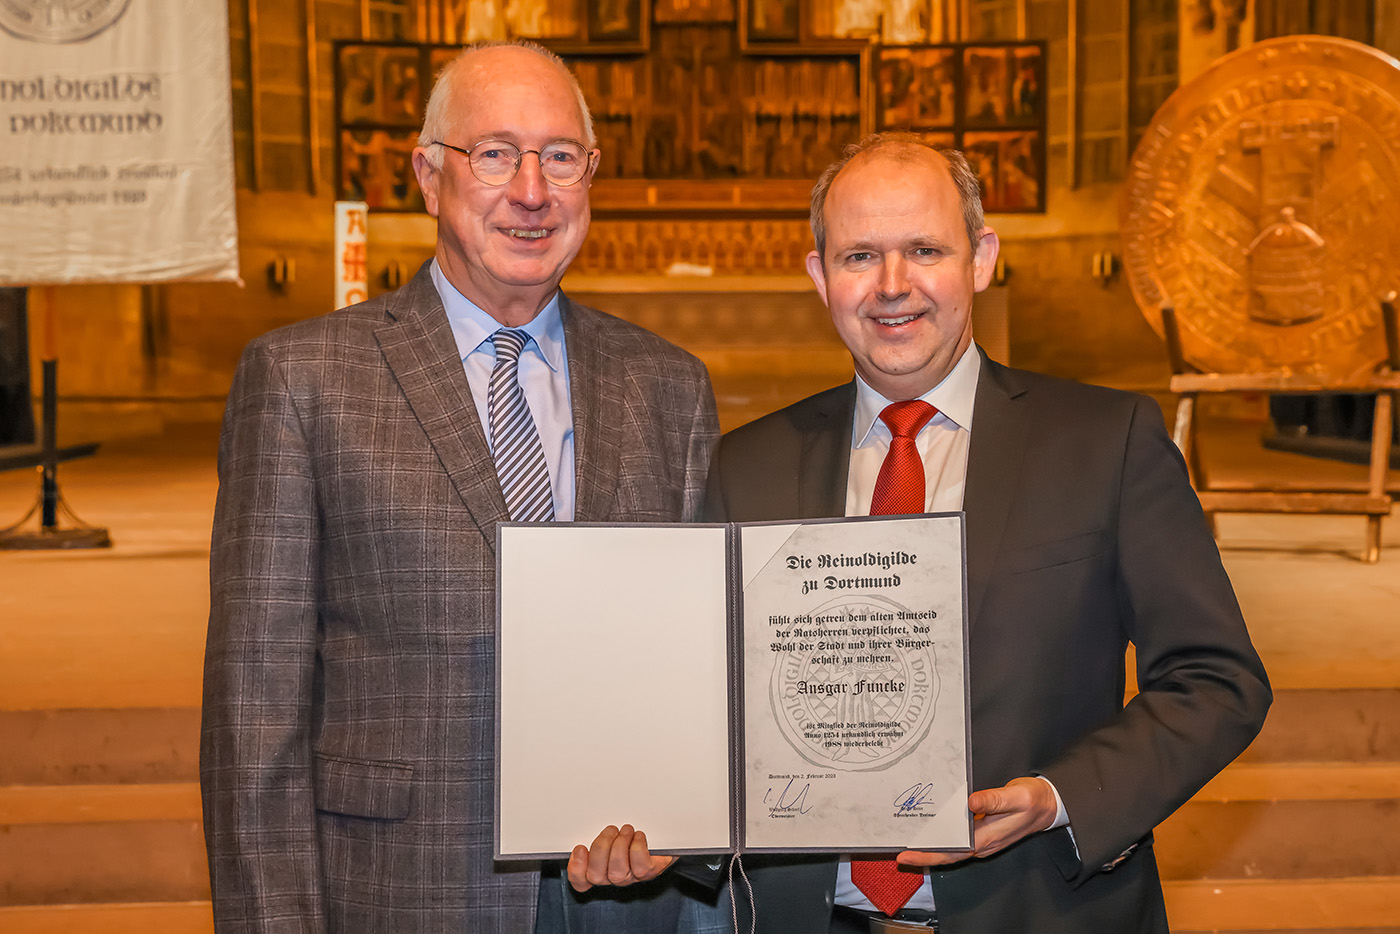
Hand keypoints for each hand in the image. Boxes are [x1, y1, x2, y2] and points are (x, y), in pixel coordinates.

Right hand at [566, 824, 675, 892]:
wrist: (663, 838)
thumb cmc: (632, 835)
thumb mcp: (610, 831)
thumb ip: (596, 832)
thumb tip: (583, 823)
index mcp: (600, 868)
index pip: (581, 880)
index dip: (576, 869)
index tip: (580, 848)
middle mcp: (613, 876)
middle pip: (596, 875)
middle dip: (601, 848)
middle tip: (610, 830)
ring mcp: (631, 877)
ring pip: (617, 872)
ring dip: (620, 846)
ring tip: (626, 830)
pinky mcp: (649, 872)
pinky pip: (640, 867)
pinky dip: (638, 848)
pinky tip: (638, 836)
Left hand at [895, 776, 1057, 867]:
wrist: (1048, 805)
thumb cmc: (1033, 799)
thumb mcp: (1017, 796)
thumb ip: (995, 800)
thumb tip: (970, 802)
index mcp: (988, 837)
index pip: (953, 851)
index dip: (930, 854)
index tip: (908, 853)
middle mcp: (983, 843)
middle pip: (949, 854)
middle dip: (923, 856)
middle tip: (899, 853)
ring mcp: (983, 840)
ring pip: (953, 848)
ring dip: (932, 848)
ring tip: (909, 843)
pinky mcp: (983, 833)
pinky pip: (959, 840)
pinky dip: (943, 838)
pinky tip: (932, 829)